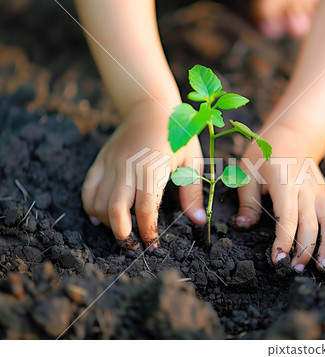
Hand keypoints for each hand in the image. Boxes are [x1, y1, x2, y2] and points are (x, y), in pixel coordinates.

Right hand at [82, 100, 205, 248]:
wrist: (151, 106)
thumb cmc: (178, 134)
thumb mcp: (192, 160)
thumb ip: (192, 192)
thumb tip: (199, 221)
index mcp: (152, 168)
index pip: (144, 210)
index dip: (147, 232)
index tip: (153, 245)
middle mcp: (127, 168)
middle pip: (115, 210)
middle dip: (123, 235)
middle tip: (134, 246)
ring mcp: (111, 163)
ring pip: (98, 202)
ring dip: (107, 223)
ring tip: (122, 231)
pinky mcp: (101, 160)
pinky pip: (88, 188)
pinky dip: (90, 206)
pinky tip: (100, 218)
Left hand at [234, 124, 324, 270]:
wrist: (289, 135)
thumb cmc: (263, 155)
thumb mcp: (246, 173)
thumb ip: (247, 201)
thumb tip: (243, 226)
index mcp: (285, 184)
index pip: (287, 219)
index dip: (284, 242)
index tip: (278, 260)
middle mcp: (307, 189)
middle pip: (312, 225)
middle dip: (305, 251)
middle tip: (295, 270)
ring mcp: (320, 191)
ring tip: (322, 266)